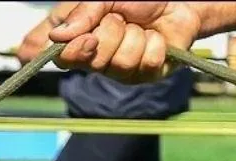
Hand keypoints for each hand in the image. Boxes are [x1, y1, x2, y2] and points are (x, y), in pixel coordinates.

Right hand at [47, 2, 205, 80]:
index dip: (72, 53)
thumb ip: (82, 13)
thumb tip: (57, 36)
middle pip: (93, 61)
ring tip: (140, 27)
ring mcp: (121, 71)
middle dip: (110, 34)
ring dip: (134, 37)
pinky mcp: (145, 77)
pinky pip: (144, 64)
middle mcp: (97, 60)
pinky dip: (153, 44)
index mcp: (81, 40)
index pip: (62, 58)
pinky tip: (155, 38)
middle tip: (121, 18)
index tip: (87, 39)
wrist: (178, 1)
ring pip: (120, 63)